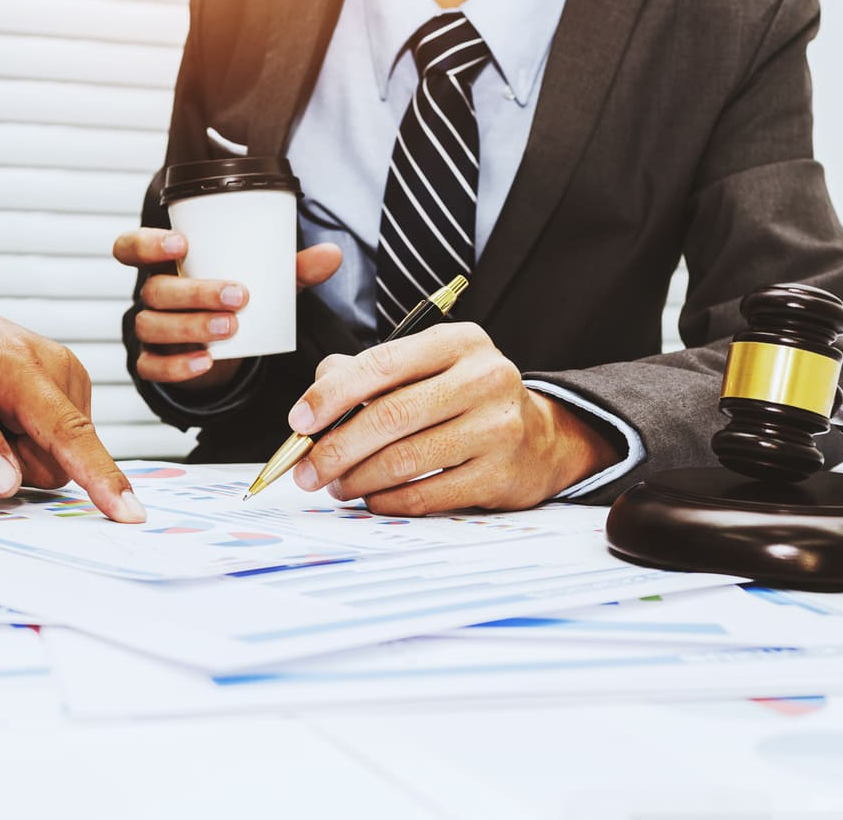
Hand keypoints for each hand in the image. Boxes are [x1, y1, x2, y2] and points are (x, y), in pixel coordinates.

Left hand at [0, 285, 142, 521]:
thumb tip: (7, 481)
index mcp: (17, 368)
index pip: (69, 433)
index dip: (99, 477)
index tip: (129, 510)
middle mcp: (53, 365)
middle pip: (61, 455)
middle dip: (18, 462)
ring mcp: (62, 371)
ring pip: (61, 450)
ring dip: (20, 450)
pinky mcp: (62, 381)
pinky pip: (58, 437)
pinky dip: (26, 436)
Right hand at [112, 228, 340, 387]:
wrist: (227, 347)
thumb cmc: (239, 299)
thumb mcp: (266, 281)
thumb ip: (295, 268)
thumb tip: (333, 254)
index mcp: (167, 265)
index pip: (131, 247)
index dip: (147, 243)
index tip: (181, 244)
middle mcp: (152, 295)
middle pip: (154, 290)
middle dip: (195, 293)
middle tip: (239, 296)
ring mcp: (151, 331)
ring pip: (152, 326)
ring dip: (191, 327)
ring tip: (231, 329)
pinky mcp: (155, 363)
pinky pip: (153, 367)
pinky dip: (178, 366)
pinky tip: (206, 362)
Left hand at [285, 323, 618, 513]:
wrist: (543, 438)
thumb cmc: (467, 399)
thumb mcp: (428, 367)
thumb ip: (370, 372)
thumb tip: (316, 395)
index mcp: (458, 342)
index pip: (381, 364)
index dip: (331, 395)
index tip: (299, 421)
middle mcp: (484, 378)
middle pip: (390, 416)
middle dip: (336, 448)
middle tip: (306, 470)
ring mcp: (497, 428)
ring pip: (405, 459)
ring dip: (357, 478)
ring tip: (335, 485)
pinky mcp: (500, 475)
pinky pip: (427, 494)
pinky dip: (388, 500)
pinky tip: (370, 498)